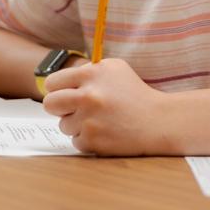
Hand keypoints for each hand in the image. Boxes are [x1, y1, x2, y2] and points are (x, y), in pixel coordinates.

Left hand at [42, 58, 168, 155]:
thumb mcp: (114, 69)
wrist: (158, 121)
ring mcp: (89, 119)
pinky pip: (75, 141)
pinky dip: (87, 139)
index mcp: (91, 74)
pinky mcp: (93, 140)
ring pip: (63, 124)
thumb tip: (59, 81)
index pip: (52, 82)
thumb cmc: (135, 94)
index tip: (64, 93)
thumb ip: (87, 70)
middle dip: (59, 107)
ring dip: (76, 125)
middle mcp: (88, 95)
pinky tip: (105, 132)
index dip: (57, 89)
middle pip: (50, 104)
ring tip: (99, 120)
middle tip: (72, 109)